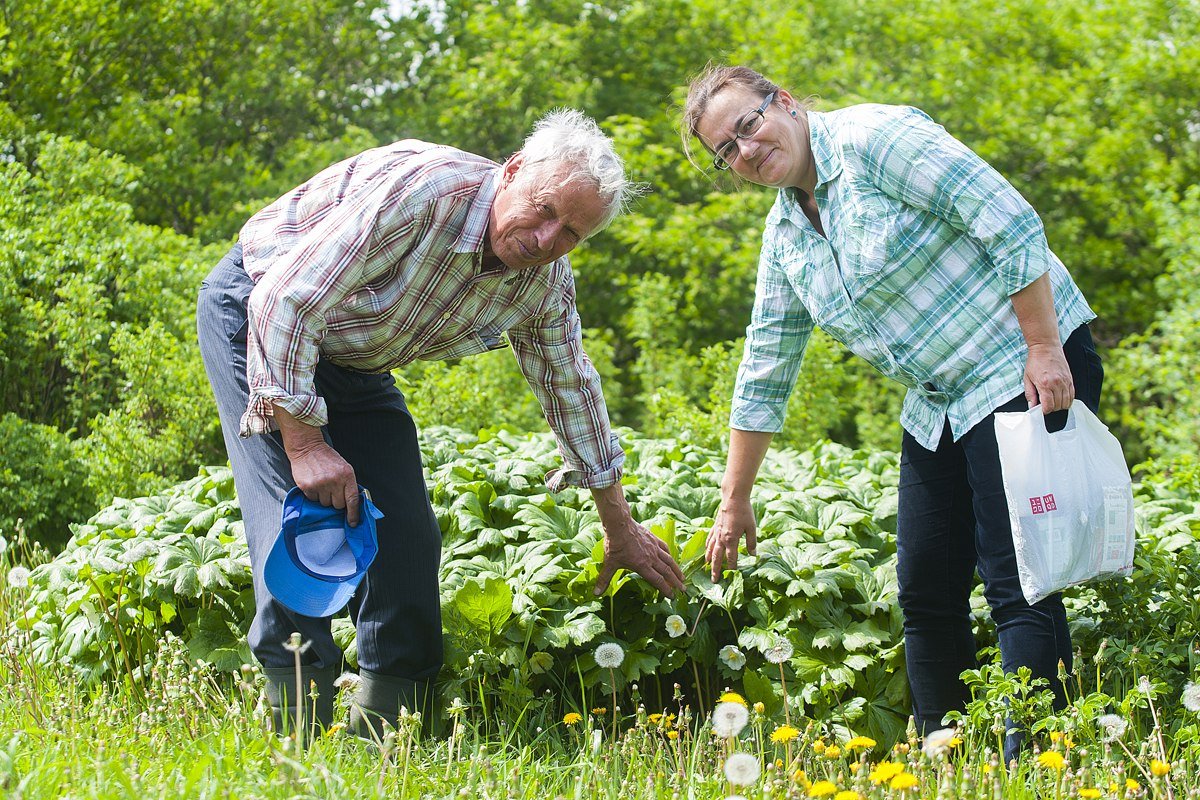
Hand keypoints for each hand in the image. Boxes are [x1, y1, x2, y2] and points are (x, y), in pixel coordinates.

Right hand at [274, 405, 361, 524]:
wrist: (307, 448)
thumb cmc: (327, 458)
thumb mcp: (344, 467)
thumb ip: (348, 484)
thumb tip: (352, 503)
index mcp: (347, 475)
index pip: (352, 500)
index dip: (353, 514)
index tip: (352, 523)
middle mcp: (334, 481)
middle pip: (338, 505)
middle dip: (336, 500)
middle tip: (332, 490)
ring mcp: (320, 484)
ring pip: (325, 504)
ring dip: (324, 497)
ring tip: (322, 484)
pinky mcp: (307, 487)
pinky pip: (313, 500)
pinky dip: (314, 495)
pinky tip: (314, 483)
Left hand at [595, 520, 684, 596]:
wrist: (619, 524)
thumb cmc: (615, 544)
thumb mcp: (609, 563)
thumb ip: (604, 579)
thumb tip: (596, 593)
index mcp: (642, 566)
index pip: (658, 581)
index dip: (666, 590)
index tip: (672, 596)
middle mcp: (651, 558)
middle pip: (667, 572)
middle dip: (676, 582)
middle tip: (684, 590)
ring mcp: (654, 548)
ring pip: (669, 561)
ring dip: (677, 570)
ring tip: (683, 577)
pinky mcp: (654, 539)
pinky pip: (665, 548)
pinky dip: (670, 555)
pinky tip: (672, 558)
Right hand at [706, 497, 756, 580]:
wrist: (733, 498)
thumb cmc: (744, 512)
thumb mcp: (751, 528)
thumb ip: (751, 543)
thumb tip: (753, 555)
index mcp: (731, 540)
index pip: (731, 559)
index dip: (732, 569)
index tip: (732, 577)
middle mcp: (721, 538)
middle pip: (717, 557)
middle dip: (715, 570)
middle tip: (714, 580)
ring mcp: (716, 532)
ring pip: (710, 549)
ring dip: (709, 560)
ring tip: (707, 567)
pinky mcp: (715, 526)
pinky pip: (709, 539)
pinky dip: (707, 546)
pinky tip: (707, 550)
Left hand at [1023, 342, 1074, 413]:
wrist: (1045, 347)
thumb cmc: (1035, 362)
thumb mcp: (1027, 379)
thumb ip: (1030, 394)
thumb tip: (1032, 407)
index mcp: (1044, 384)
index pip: (1048, 406)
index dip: (1044, 411)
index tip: (1040, 409)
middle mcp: (1057, 384)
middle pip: (1058, 406)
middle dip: (1051, 408)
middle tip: (1046, 404)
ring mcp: (1065, 381)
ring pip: (1067, 402)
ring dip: (1060, 405)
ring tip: (1053, 401)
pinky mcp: (1070, 379)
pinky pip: (1072, 395)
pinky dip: (1068, 400)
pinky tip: (1061, 398)